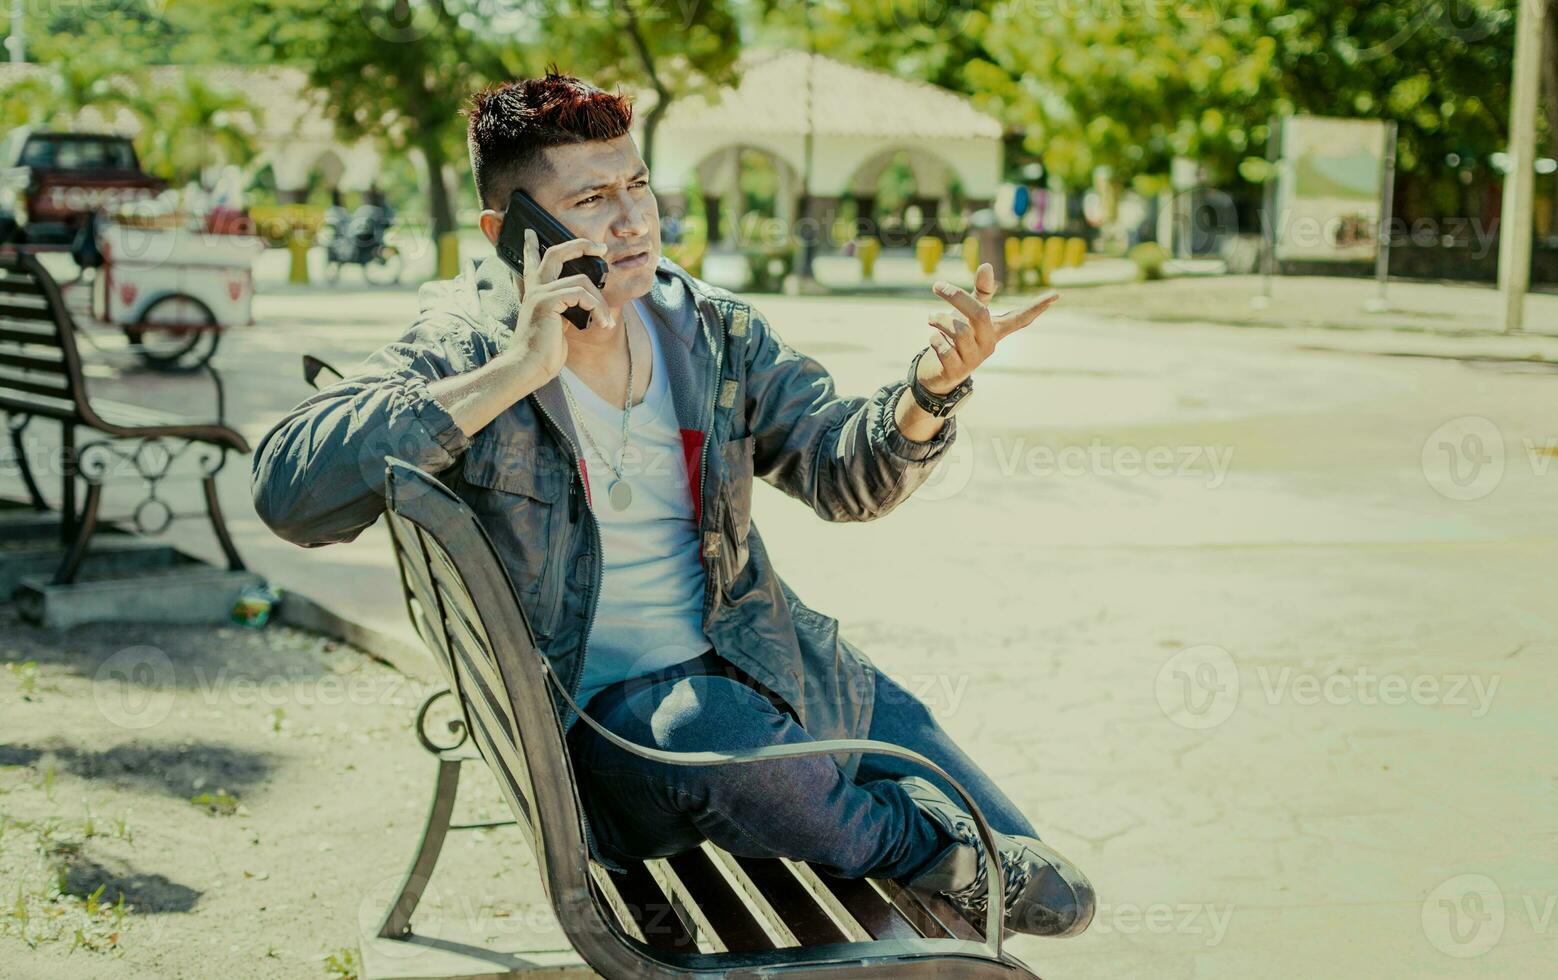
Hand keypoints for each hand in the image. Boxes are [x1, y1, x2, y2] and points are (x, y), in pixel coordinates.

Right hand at [504, 227, 613, 382]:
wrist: (528, 368)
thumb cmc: (544, 353)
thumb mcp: (557, 325)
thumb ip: (566, 309)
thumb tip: (585, 301)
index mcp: (535, 293)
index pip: (531, 263)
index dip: (531, 246)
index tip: (531, 233)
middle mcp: (535, 289)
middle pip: (556, 253)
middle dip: (580, 245)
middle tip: (601, 247)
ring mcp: (540, 293)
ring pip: (581, 280)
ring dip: (600, 301)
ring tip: (606, 321)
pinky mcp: (547, 302)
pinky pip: (582, 294)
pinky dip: (598, 308)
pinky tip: (603, 324)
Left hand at [919, 262, 1058, 394]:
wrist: (937, 373)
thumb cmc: (956, 337)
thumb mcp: (967, 313)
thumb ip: (979, 291)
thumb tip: (987, 265)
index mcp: (995, 330)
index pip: (1020, 318)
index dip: (1037, 307)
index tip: (1056, 294)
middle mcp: (989, 345)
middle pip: (979, 315)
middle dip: (957, 297)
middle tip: (937, 286)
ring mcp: (974, 360)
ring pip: (958, 331)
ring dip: (940, 320)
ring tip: (931, 318)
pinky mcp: (957, 371)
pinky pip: (945, 348)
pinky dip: (935, 339)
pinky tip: (933, 339)